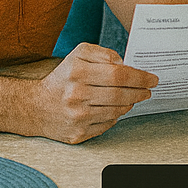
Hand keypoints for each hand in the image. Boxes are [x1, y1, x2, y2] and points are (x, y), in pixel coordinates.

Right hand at [29, 42, 157, 142]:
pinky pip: (106, 125)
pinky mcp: (78, 133)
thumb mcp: (79, 54)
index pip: (118, 74)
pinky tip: (116, 109)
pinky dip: (116, 116)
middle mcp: (76, 95)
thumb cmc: (63, 77)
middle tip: (148, 89)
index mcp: (78, 72)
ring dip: (130, 104)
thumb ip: (103, 53)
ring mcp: (77, 117)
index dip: (139, 77)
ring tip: (134, 97)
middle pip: (119, 94)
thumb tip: (125, 64)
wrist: (36, 107)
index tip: (152, 78)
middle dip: (139, 92)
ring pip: (116, 111)